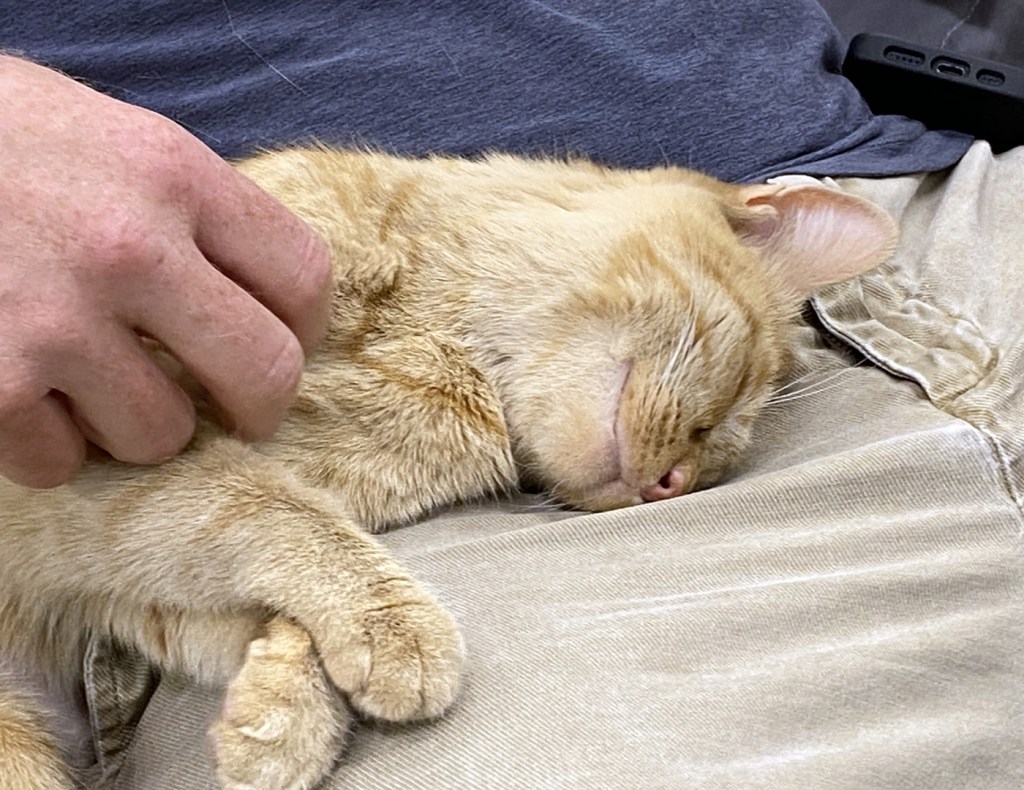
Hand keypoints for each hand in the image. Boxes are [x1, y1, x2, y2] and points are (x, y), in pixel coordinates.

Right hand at [0, 56, 332, 486]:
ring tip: (90, 378)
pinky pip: (62, 463)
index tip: (283, 340)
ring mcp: (55, 322)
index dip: (304, 326)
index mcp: (173, 175)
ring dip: (133, 423)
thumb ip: (189, 212)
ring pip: (160, 436)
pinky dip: (48, 443)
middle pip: (265, 375)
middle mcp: (128, 248)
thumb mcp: (110, 139)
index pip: (304, 279)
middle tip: (228, 407)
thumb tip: (257, 288)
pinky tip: (23, 391)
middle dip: (254, 407)